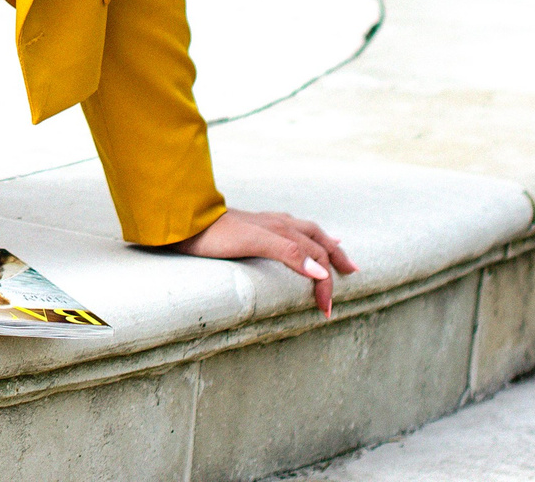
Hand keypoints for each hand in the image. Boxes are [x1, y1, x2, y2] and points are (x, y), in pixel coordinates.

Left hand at [173, 209, 357, 317]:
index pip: (316, 257)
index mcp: (281, 229)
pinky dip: (299, 238)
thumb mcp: (251, 242)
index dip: (325, 285)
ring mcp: (263, 224)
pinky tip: (294, 240)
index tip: (325, 312)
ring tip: (334, 250)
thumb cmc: (213, 234)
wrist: (182, 221)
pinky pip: (286, 231)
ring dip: (321, 244)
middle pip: (316, 239)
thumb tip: (321, 272)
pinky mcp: (250, 227)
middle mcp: (276, 224)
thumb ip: (286, 252)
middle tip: (352, 272)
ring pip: (303, 231)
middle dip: (335, 256)